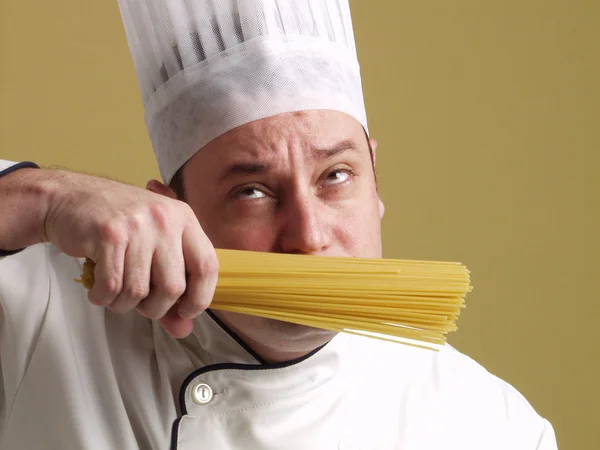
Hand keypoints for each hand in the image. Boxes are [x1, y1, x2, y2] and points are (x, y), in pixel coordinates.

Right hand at [43, 171, 217, 337]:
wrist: (69, 198)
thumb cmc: (117, 227)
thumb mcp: (152, 248)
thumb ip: (171, 290)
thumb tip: (183, 329)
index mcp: (184, 219)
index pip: (207, 266)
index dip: (199, 298)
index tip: (185, 311)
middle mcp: (166, 219)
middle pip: (174, 287)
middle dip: (155, 308)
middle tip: (139, 302)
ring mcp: (138, 225)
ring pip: (139, 291)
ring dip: (124, 304)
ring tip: (114, 293)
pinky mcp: (108, 233)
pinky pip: (111, 286)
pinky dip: (103, 298)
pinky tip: (98, 290)